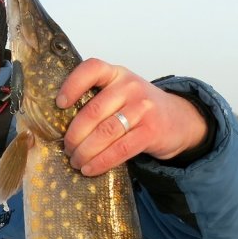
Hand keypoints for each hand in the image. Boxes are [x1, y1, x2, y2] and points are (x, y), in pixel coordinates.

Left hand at [57, 58, 208, 175]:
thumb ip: (97, 99)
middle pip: (93, 112)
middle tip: (67, 149)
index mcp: (117, 74)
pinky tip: (90, 169)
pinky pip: (120, 149)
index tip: (59, 104)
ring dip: (85, 152)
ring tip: (76, 161)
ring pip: (105, 133)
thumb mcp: (120, 93)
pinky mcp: (151, 131)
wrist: (178, 120)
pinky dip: (102, 162)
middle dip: (74, 136)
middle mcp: (130, 87)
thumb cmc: (139, 108)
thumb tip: (61, 126)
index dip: (72, 85)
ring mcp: (142, 108)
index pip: (92, 69)